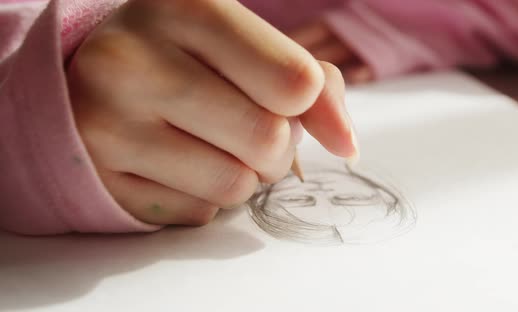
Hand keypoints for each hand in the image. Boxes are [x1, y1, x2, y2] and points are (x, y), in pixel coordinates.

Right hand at [67, 0, 356, 225]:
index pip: (295, 83)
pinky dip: (204, 196)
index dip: (302, 102)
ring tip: (213, 145)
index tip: (281, 94)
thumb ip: (316, 86)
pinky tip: (176, 163)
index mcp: (182, 7)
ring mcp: (105, 123)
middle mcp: (131, 61)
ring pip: (235, 186)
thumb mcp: (250, 45)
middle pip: (268, 140)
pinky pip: (197, 213)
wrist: (99, 73)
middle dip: (277, 146)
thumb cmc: (191, 56)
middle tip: (249, 127)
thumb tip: (347, 147)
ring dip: (243, 175)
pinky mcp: (100, 179)